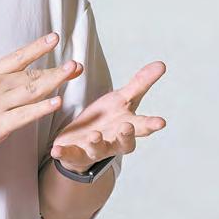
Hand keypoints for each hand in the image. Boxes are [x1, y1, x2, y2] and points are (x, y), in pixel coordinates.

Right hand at [0, 32, 84, 164]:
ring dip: (55, 80)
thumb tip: (19, 85)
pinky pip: (24, 115)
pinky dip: (42, 107)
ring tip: (73, 72)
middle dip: (56, 69)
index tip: (55, 37)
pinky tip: (57, 101)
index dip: (37, 47)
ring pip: (31, 91)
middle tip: (76, 64)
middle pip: (31, 74)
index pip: (17, 57)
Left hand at [49, 61, 166, 173]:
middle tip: (127, 127)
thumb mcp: (122, 99)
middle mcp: (114, 141)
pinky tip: (56, 150)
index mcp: (127, 126)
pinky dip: (64, 153)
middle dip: (126, 136)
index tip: (161, 122)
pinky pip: (70, 155)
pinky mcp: (76, 154)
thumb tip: (162, 63)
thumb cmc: (108, 118)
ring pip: (98, 149)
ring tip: (93, 135)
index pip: (143, 126)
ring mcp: (95, 149)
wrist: (85, 140)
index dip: (151, 124)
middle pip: (124, 143)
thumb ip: (140, 83)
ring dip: (96, 143)